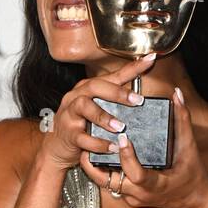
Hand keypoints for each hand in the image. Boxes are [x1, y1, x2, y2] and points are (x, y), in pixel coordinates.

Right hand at [40, 54, 157, 171]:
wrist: (57, 147)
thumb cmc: (81, 124)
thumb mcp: (98, 109)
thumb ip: (117, 102)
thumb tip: (143, 97)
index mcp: (88, 87)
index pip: (113, 75)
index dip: (132, 67)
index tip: (150, 59)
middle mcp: (77, 96)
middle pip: (95, 87)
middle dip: (117, 92)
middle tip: (137, 101)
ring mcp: (70, 114)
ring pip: (84, 108)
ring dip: (104, 117)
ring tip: (120, 127)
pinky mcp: (68, 134)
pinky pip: (83, 137)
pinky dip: (98, 143)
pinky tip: (112, 147)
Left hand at [85, 84, 207, 207]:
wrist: (194, 201)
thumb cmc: (192, 176)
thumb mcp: (189, 147)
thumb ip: (182, 120)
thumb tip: (178, 95)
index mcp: (155, 184)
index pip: (136, 174)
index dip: (127, 157)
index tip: (123, 138)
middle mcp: (140, 193)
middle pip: (110, 181)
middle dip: (95, 164)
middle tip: (87, 140)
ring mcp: (132, 198)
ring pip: (106, 184)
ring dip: (95, 167)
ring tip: (86, 145)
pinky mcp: (129, 198)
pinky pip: (112, 184)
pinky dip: (104, 170)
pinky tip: (98, 154)